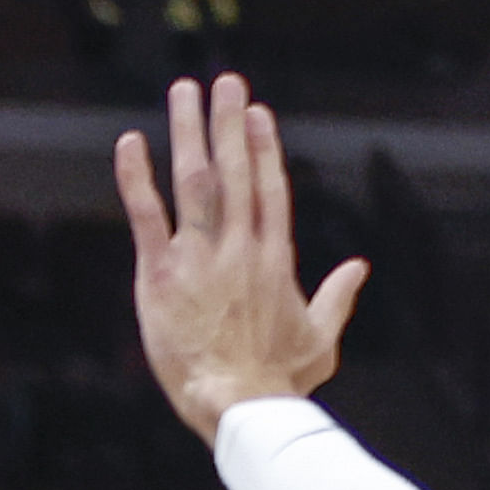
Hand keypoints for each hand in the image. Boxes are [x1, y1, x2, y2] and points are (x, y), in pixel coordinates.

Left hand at [115, 72, 367, 446]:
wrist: (241, 407)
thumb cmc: (280, 382)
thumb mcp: (321, 340)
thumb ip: (338, 298)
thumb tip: (359, 268)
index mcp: (275, 258)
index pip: (269, 188)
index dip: (262, 148)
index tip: (257, 113)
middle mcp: (240, 246)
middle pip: (235, 170)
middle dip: (230, 122)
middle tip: (225, 82)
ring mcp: (200, 256)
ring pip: (194, 179)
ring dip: (188, 131)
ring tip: (184, 91)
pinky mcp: (161, 274)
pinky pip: (146, 214)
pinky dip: (136, 177)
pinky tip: (130, 143)